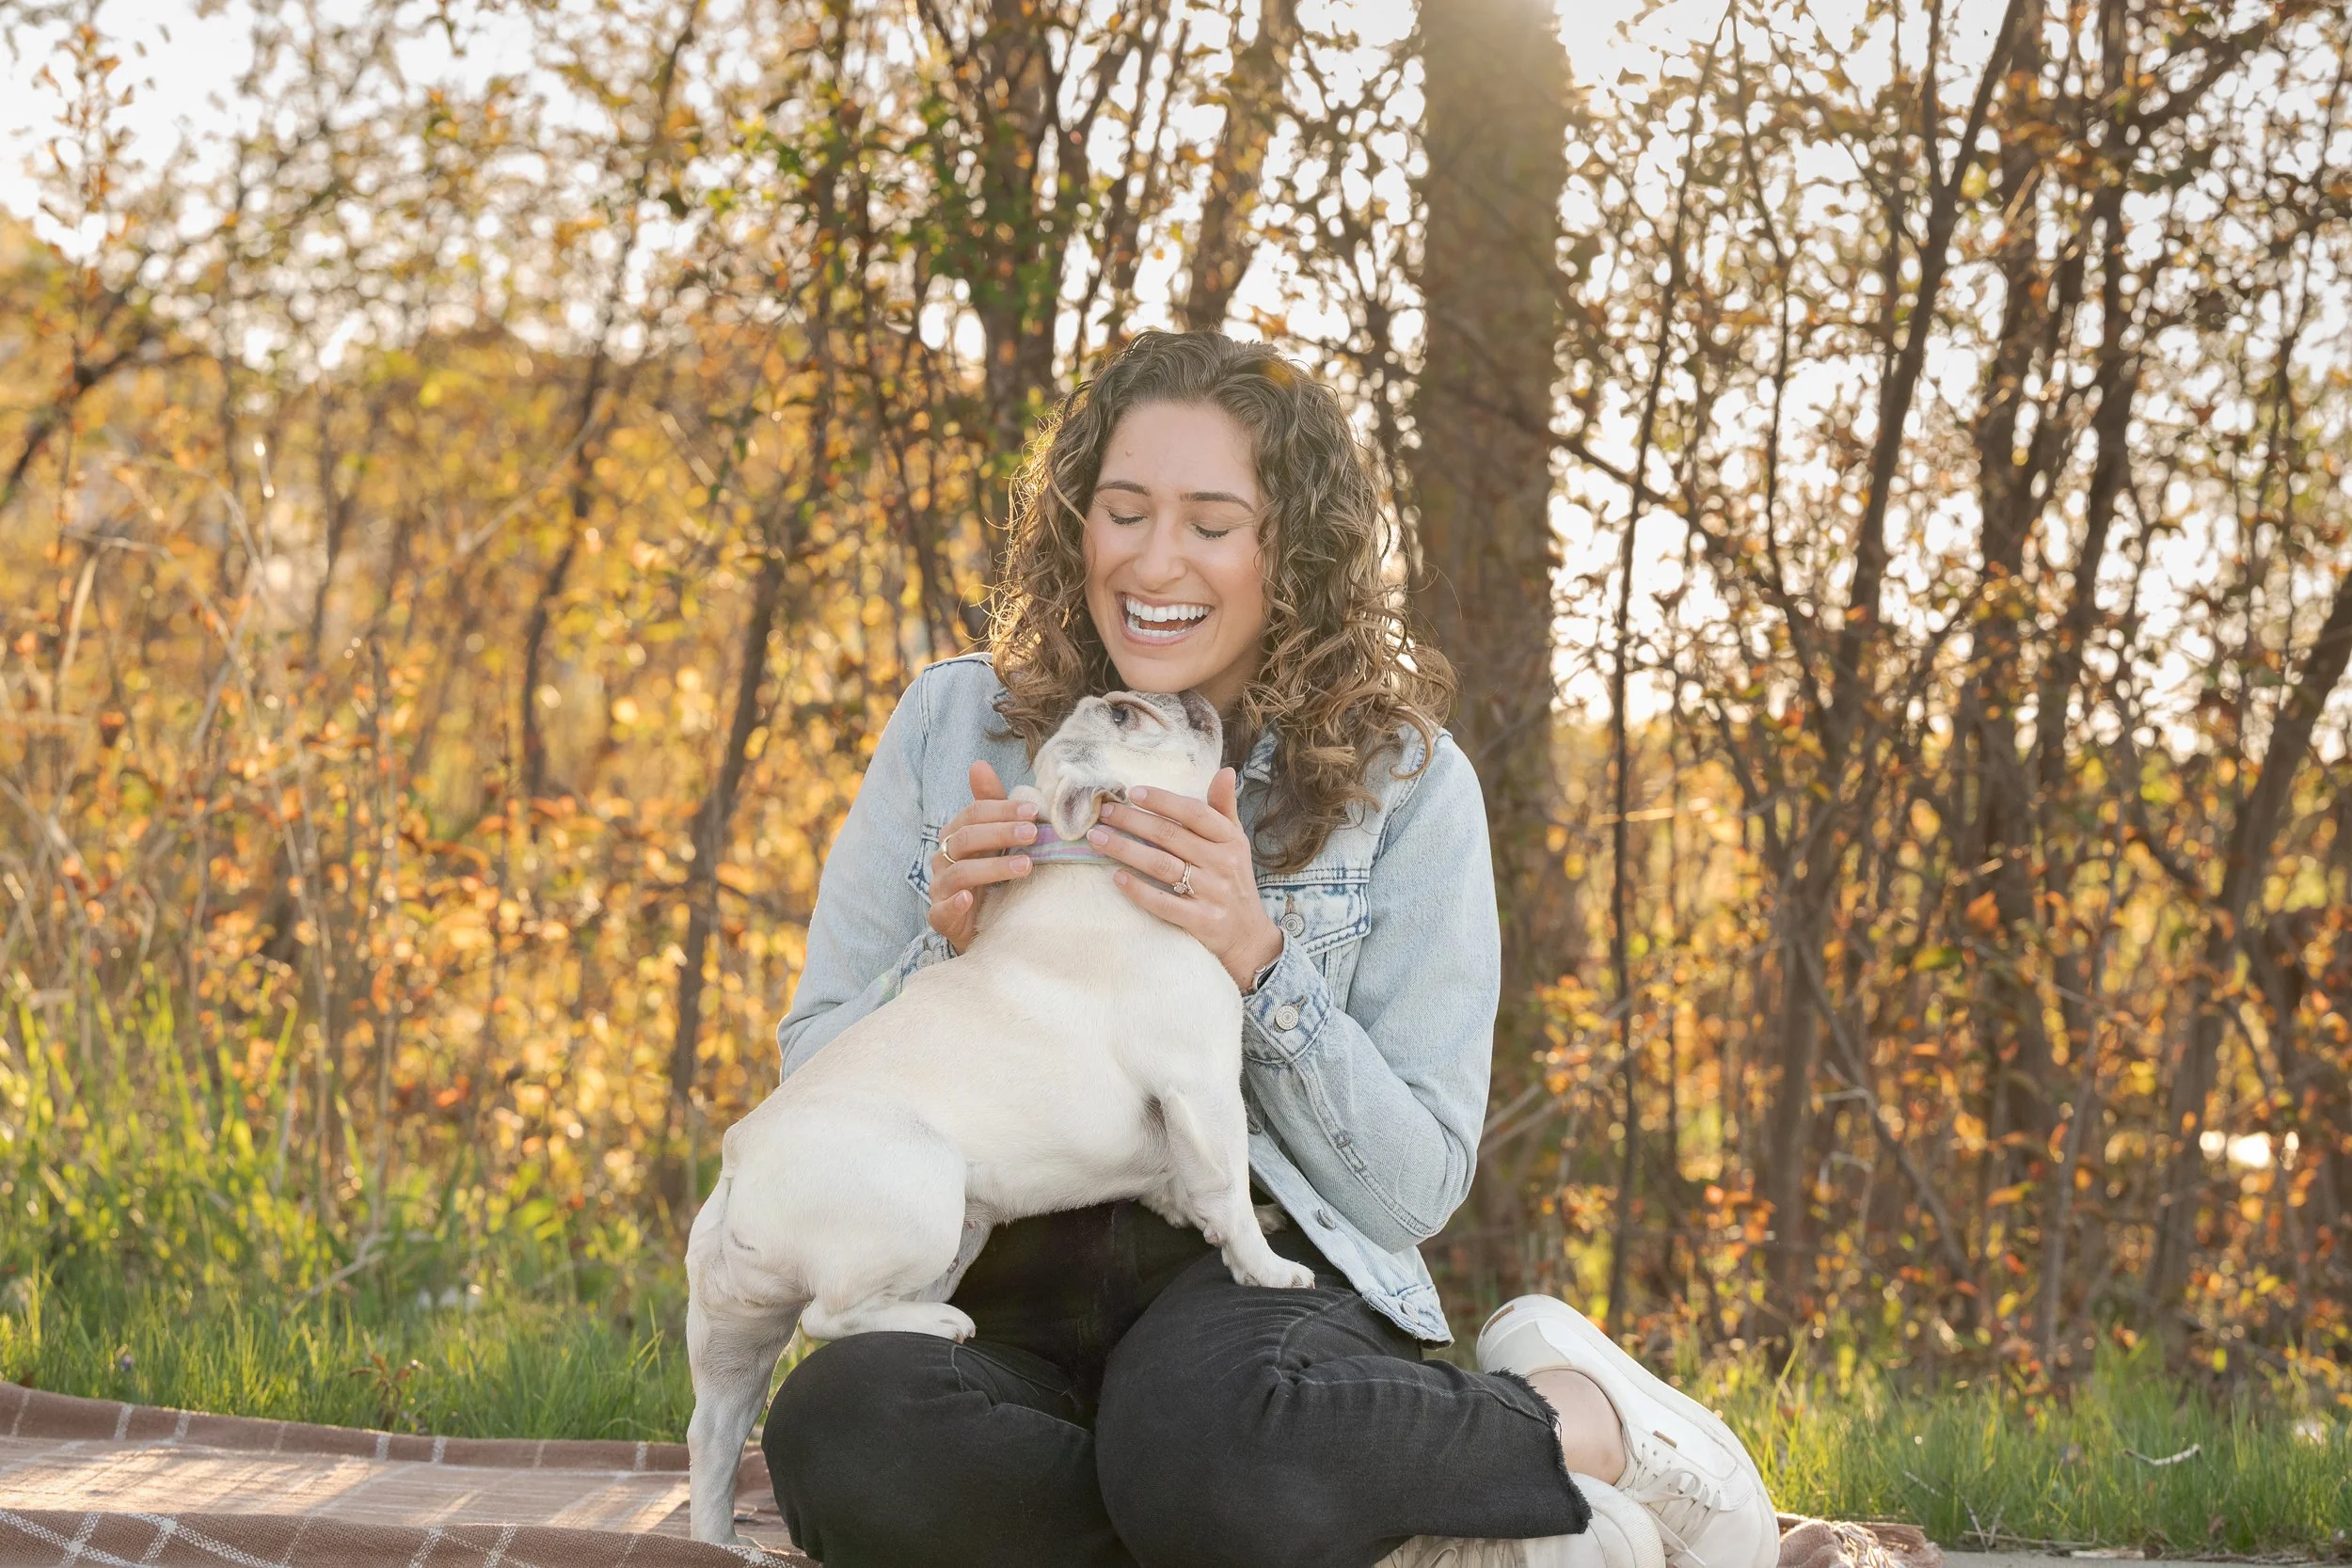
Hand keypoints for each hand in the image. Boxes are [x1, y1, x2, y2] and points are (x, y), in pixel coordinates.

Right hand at [927, 761, 1038, 953]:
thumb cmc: (991, 874)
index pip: (974, 813)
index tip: (1034, 811)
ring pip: (960, 873)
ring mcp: (941, 888)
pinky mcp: (940, 917)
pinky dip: (954, 903)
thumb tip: (978, 764)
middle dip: (1002, 833)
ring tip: (1026, 867)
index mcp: (957, 834)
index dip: (1003, 810)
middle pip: (967, 838)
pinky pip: (942, 910)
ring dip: (993, 867)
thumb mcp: (996, 839)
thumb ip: (992, 805)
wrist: (983, 923)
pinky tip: (970, 899)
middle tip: (1034, 834)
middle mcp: (944, 858)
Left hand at [1089, 767, 1283, 991]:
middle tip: (1104, 813)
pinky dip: (1139, 890)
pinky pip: (1164, 903)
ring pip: (1162, 866)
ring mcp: (1212, 893)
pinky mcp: (1201, 920)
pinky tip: (1116, 878)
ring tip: (1098, 839)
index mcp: (1230, 840)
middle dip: (1133, 822)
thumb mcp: (1235, 843)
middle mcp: (1223, 863)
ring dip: (1126, 850)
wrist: (1249, 936)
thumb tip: (1224, 771)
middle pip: (1170, 836)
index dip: (1163, 801)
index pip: (1194, 813)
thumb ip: (1224, 808)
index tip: (1132, 793)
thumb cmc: (1233, 880)